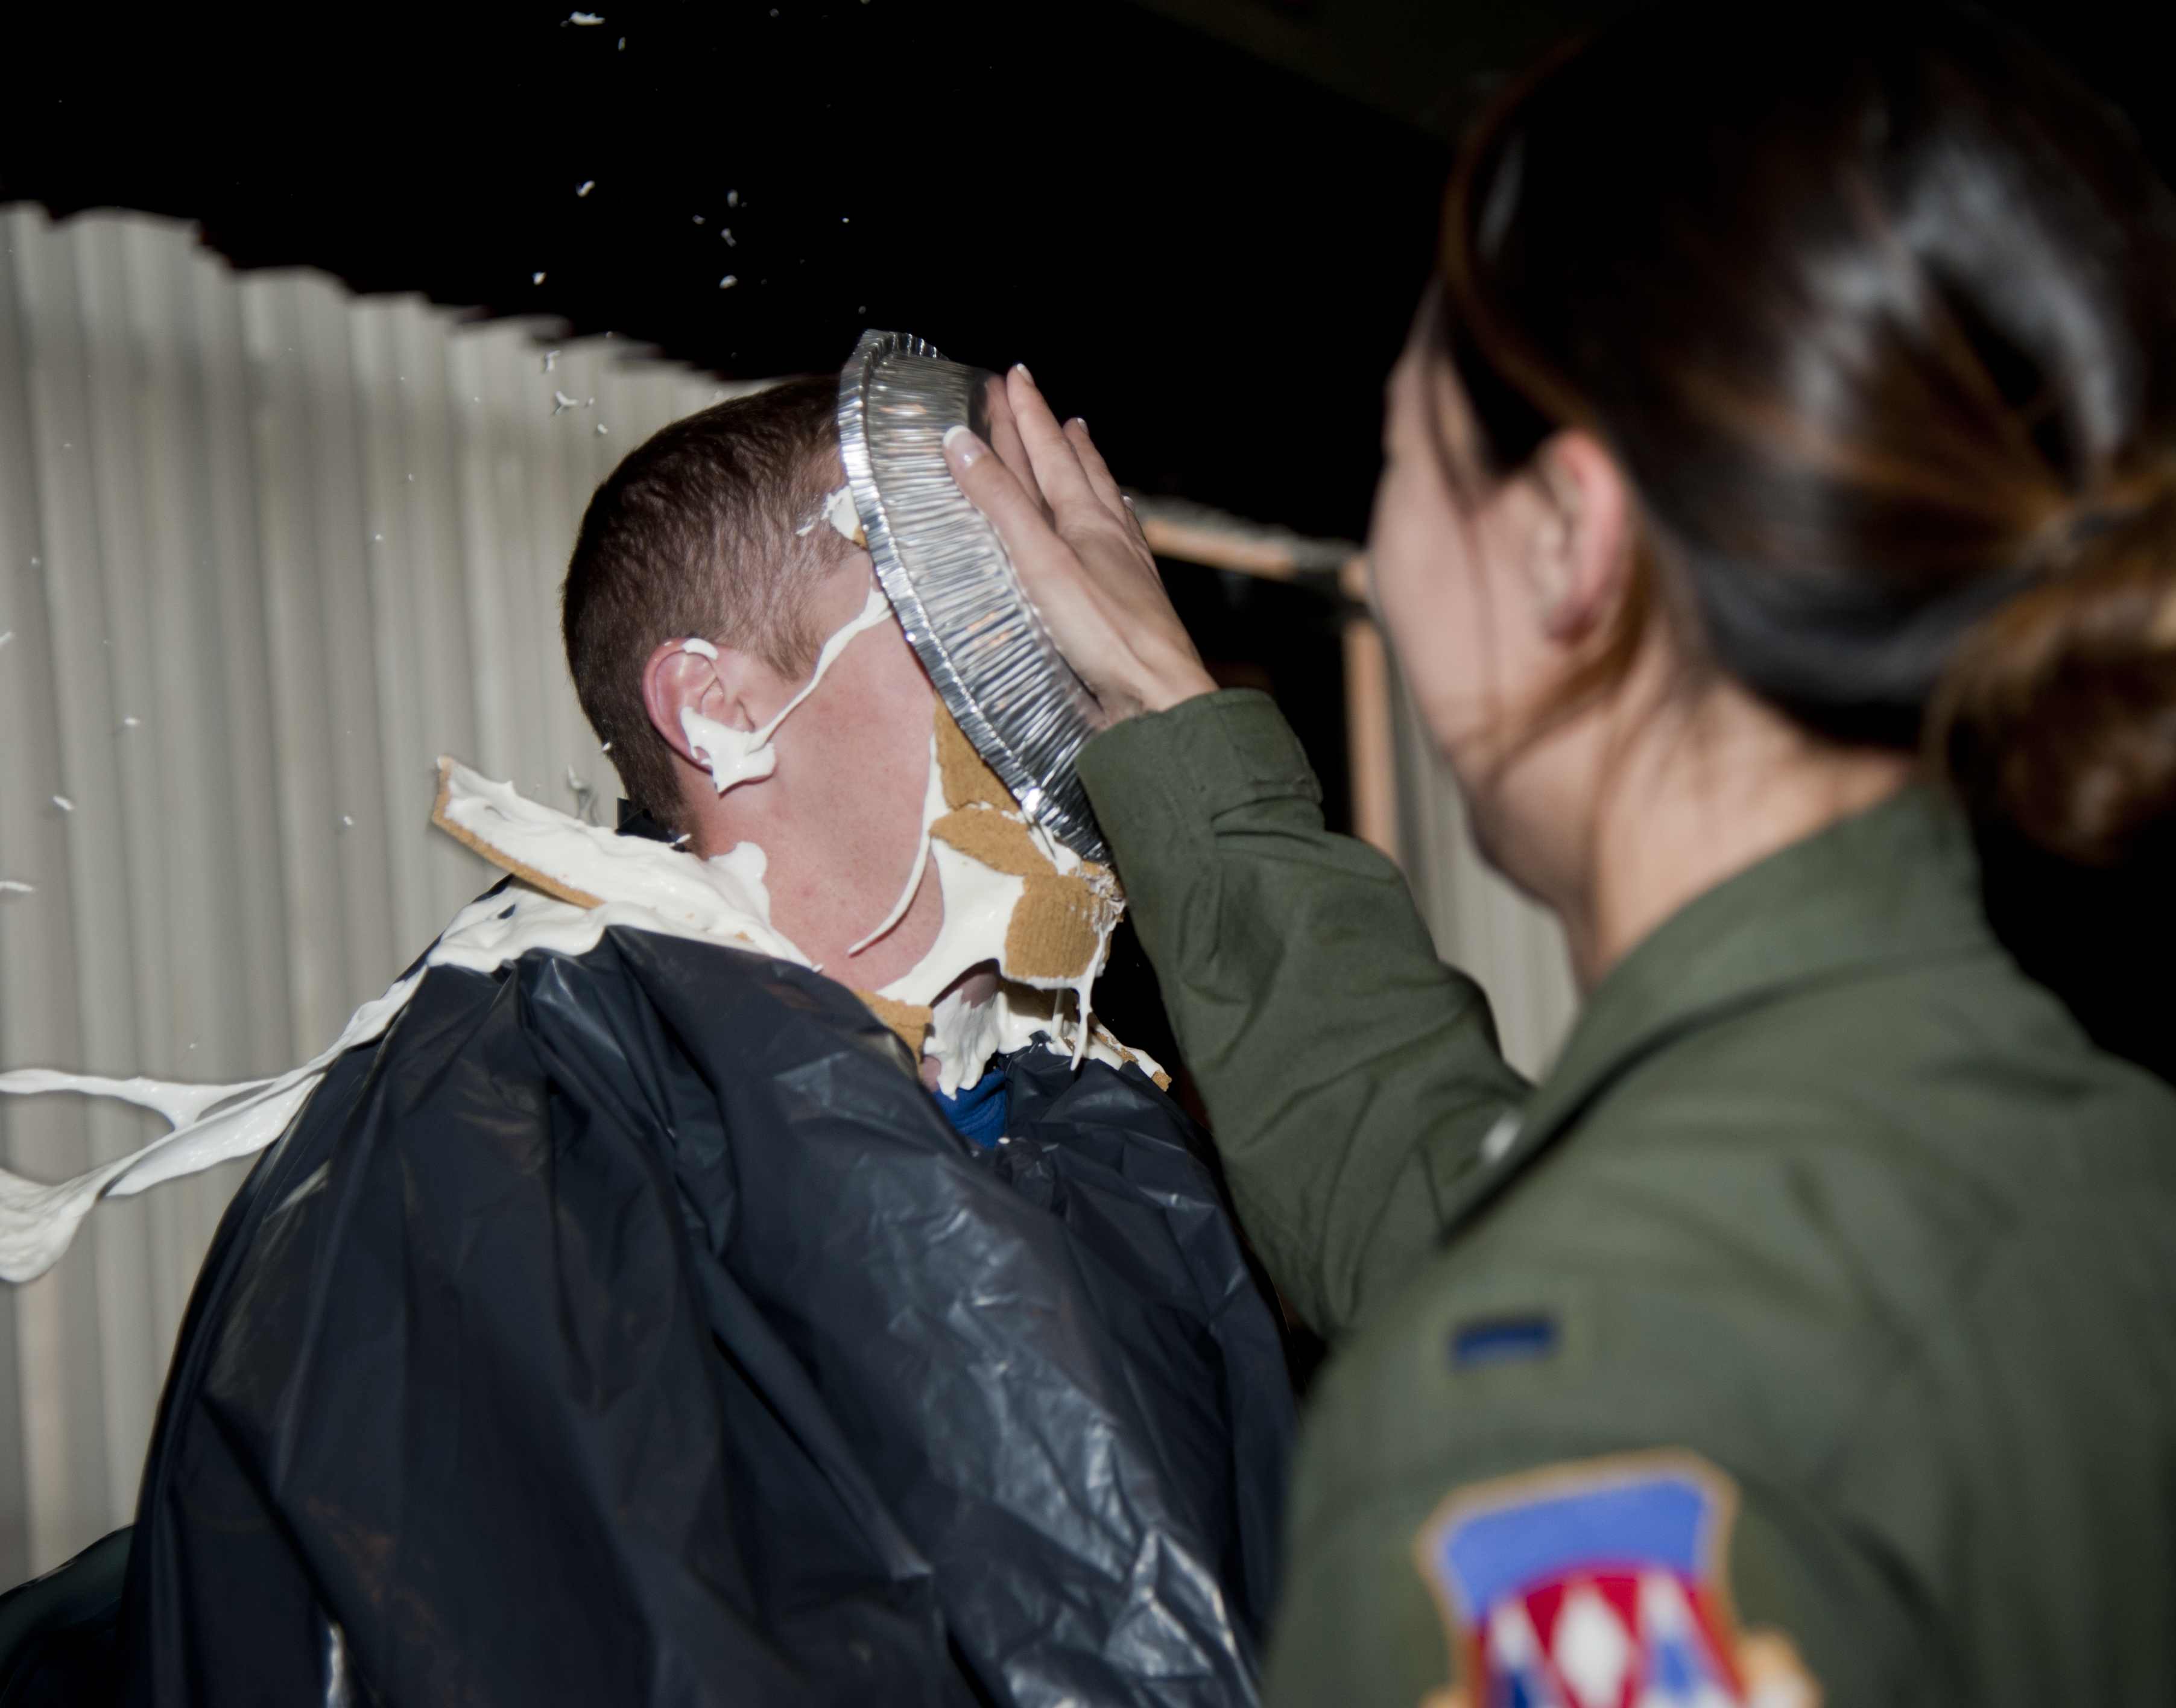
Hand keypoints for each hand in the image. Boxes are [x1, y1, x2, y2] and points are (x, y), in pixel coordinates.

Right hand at [943, 365, 1218, 724]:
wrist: (1160, 695)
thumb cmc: (1103, 632)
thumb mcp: (1039, 561)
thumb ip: (1001, 504)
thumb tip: (961, 444)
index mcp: (1086, 518)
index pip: (1050, 452)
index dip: (1027, 415)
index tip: (1012, 378)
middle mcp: (1111, 533)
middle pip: (1078, 467)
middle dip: (1054, 430)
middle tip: (1042, 400)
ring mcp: (1128, 564)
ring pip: (1104, 497)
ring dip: (1087, 465)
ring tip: (1083, 440)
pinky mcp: (1135, 598)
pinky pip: (1123, 534)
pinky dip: (1112, 512)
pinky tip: (1118, 518)